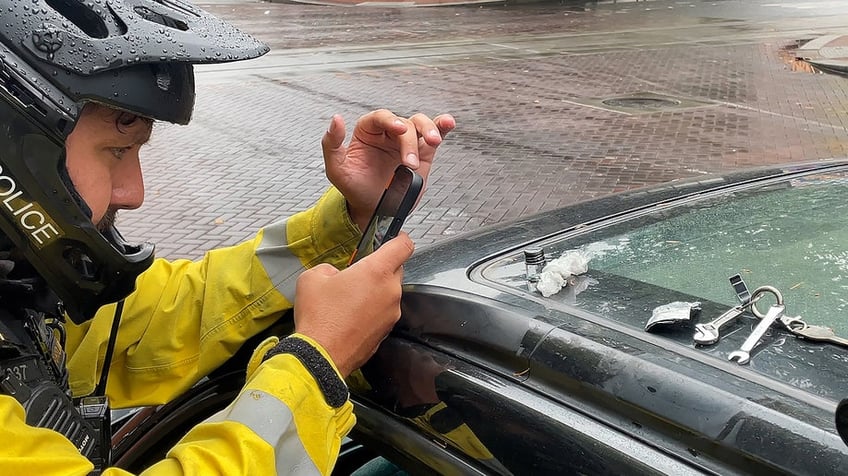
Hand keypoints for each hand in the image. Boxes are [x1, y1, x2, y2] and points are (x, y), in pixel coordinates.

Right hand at [292, 232, 414, 376]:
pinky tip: (351, 317)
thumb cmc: (319, 315)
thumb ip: (330, 268)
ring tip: (350, 299)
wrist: (321, 356)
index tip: (395, 237)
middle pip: (396, 270)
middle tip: (358, 274)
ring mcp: (391, 313)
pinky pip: (383, 312)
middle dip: (381, 268)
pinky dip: (372, 310)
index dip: (401, 238)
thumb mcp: (313, 277)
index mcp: (377, 271)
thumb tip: (336, 275)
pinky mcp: (387, 331)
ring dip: (375, 291)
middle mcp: (391, 291)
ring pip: (389, 293)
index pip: (403, 246)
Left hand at [321, 109, 455, 229]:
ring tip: (433, 142)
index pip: (380, 118)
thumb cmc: (354, 188)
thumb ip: (331, 144)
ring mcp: (407, 142)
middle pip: (404, 123)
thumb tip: (336, 119)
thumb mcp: (336, 169)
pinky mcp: (423, 153)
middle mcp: (388, 133)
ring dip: (429, 129)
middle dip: (409, 141)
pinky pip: (435, 134)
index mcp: (367, 132)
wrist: (372, 209)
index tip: (398, 129)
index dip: (390, 120)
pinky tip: (448, 123)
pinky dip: (442, 126)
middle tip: (410, 162)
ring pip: (420, 124)